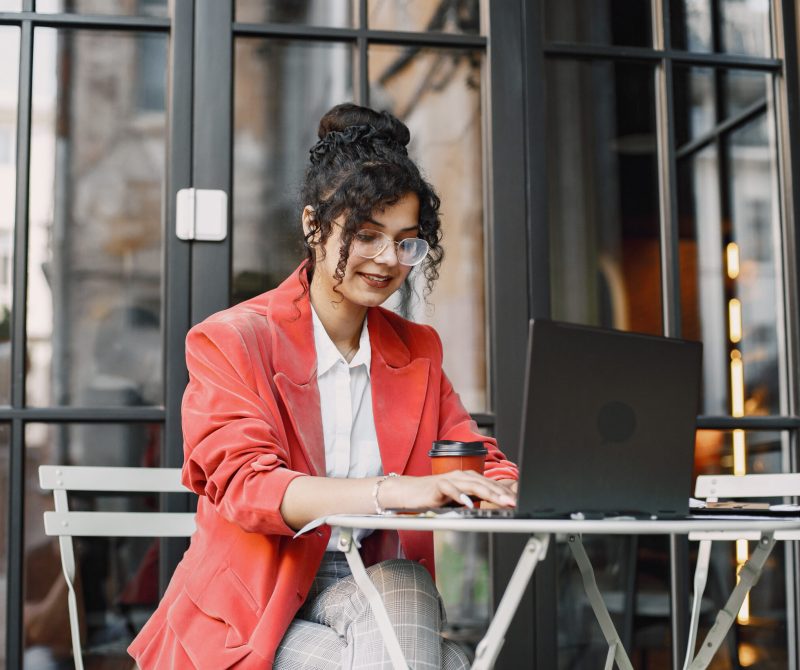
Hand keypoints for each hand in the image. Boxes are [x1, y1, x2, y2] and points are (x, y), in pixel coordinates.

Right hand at [380, 471, 516, 509]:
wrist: (410, 492)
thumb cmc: (435, 496)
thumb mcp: (459, 500)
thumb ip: (475, 500)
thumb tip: (494, 506)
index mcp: (469, 478)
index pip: (491, 485)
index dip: (505, 493)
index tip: (519, 502)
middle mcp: (462, 476)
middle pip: (486, 484)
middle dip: (502, 494)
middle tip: (515, 503)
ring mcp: (451, 479)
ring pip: (473, 485)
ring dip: (488, 493)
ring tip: (500, 502)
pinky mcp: (438, 485)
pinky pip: (451, 490)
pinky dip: (460, 496)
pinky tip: (469, 503)